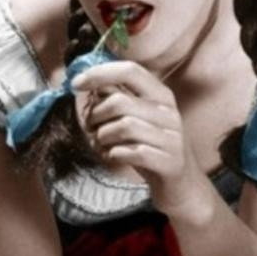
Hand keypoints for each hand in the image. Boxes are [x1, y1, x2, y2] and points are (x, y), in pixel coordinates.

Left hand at [72, 61, 198, 212]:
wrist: (180, 184)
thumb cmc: (150, 147)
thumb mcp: (136, 118)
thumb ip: (118, 98)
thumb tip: (93, 83)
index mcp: (161, 95)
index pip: (130, 70)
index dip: (100, 73)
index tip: (75, 83)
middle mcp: (169, 112)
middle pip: (120, 102)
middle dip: (96, 115)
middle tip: (91, 128)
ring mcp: (172, 137)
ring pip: (124, 126)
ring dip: (103, 137)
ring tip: (101, 144)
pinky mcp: (170, 162)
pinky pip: (133, 152)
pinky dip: (115, 154)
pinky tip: (114, 156)